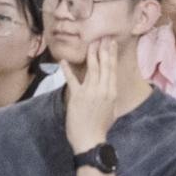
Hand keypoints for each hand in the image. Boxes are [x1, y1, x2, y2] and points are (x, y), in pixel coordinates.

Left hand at [61, 35, 135, 151]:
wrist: (90, 140)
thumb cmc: (100, 127)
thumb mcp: (111, 109)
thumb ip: (109, 95)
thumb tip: (108, 85)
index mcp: (112, 92)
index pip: (112, 69)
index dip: (111, 54)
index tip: (111, 42)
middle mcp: (102, 89)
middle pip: (103, 65)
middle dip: (103, 49)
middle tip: (102, 36)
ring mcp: (89, 92)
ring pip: (91, 68)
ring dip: (90, 54)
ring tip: (90, 42)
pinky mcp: (76, 97)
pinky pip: (72, 80)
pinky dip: (67, 70)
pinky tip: (63, 61)